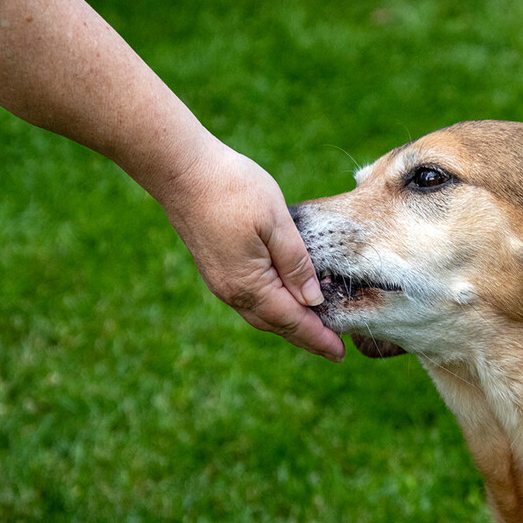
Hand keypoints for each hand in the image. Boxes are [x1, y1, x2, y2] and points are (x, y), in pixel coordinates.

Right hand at [158, 141, 345, 361]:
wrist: (182, 170)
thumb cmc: (234, 189)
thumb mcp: (276, 223)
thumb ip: (296, 264)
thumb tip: (313, 301)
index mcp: (249, 284)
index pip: (292, 321)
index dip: (318, 338)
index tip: (341, 353)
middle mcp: (232, 291)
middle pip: (277, 324)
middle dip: (306, 336)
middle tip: (334, 347)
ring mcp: (221, 281)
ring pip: (262, 314)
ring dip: (289, 323)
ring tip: (315, 327)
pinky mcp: (216, 268)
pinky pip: (250, 299)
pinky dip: (273, 307)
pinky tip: (287, 298)